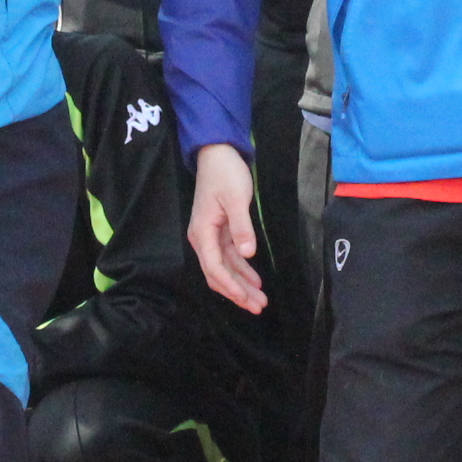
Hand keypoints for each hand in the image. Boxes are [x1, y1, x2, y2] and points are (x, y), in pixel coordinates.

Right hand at [186, 143, 265, 311]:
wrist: (217, 154)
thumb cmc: (225, 173)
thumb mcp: (236, 199)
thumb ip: (241, 228)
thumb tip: (247, 254)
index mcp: (202, 232)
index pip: (213, 267)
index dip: (229, 286)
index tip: (246, 299)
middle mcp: (203, 238)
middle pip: (218, 273)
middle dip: (236, 292)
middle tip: (258, 307)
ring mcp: (211, 236)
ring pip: (225, 268)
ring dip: (241, 284)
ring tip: (259, 300)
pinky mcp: (220, 232)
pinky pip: (230, 257)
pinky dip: (242, 270)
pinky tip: (255, 281)